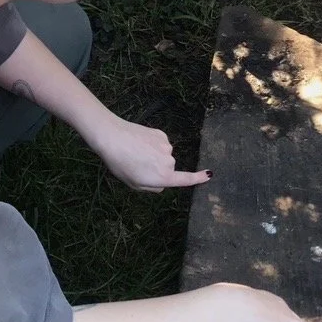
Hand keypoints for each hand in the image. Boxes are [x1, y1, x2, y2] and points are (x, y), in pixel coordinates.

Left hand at [84, 113, 210, 192]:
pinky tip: (137, 142)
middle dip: (156, 169)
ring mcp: (166, 146)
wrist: (112, 137)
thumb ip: (152, 187)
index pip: (186, 180)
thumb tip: (162, 183)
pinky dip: (151, 144)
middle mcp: (169, 161)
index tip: (210, 175)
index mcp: (163, 177)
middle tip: (136, 165)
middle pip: (168, 169)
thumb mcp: (134, 184)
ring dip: (152, 155)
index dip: (198, 179)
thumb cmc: (120, 164)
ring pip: (162, 155)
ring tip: (134, 152)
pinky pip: (159, 143)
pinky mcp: (161, 134)